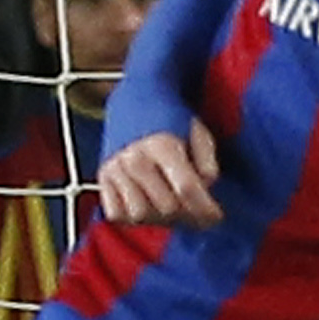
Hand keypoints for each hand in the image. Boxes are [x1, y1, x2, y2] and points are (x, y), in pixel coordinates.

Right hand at [97, 120, 222, 229]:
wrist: (135, 101)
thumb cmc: (172, 120)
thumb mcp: (198, 132)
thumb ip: (207, 162)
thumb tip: (205, 190)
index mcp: (162, 144)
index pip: (186, 188)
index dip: (205, 208)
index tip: (216, 216)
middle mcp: (135, 158)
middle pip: (166, 206)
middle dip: (187, 214)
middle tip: (195, 210)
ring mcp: (115, 169)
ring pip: (140, 214)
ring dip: (159, 218)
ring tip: (171, 207)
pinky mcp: (102, 178)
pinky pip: (116, 214)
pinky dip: (133, 217)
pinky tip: (147, 204)